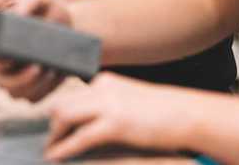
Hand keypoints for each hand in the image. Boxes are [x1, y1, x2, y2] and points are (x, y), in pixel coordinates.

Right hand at [0, 0, 73, 100]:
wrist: (72, 25)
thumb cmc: (49, 11)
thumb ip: (30, 0)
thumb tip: (20, 14)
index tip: (10, 58)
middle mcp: (5, 67)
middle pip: (2, 83)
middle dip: (19, 79)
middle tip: (37, 66)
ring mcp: (19, 81)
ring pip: (17, 94)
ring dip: (33, 86)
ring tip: (50, 70)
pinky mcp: (35, 89)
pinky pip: (35, 97)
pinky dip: (46, 90)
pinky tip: (57, 77)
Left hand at [44, 72, 202, 161]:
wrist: (186, 114)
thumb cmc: (163, 112)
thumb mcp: (130, 101)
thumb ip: (109, 106)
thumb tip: (90, 124)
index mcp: (106, 82)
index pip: (71, 96)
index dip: (60, 114)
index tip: (56, 128)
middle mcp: (103, 89)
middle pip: (62, 104)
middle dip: (53, 125)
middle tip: (51, 142)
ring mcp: (108, 105)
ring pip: (64, 116)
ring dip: (55, 136)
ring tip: (52, 150)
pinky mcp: (115, 124)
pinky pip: (80, 137)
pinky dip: (64, 148)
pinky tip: (56, 157)